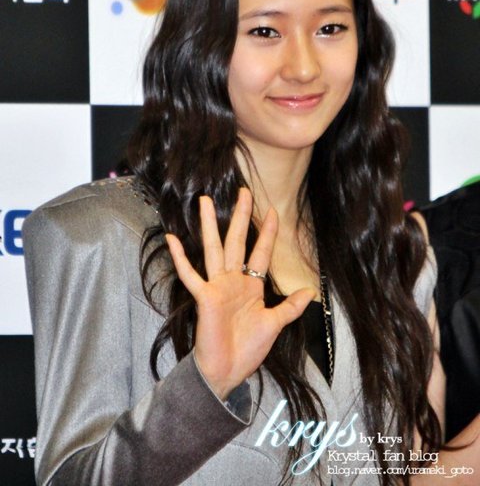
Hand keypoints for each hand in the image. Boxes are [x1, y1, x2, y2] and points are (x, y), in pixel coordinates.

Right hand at [165, 188, 315, 399]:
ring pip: (214, 249)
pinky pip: (190, 274)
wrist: (227, 372)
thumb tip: (310, 290)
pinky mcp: (204, 297)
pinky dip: (181, 257)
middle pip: (237, 241)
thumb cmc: (248, 349)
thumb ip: (291, 306)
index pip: (260, 252)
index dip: (267, 233)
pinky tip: (172, 238)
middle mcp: (233, 280)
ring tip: (205, 201)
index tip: (272, 212)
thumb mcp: (275, 324)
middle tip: (244, 192)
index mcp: (251, 286)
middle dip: (241, 216)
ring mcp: (217, 286)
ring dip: (209, 225)